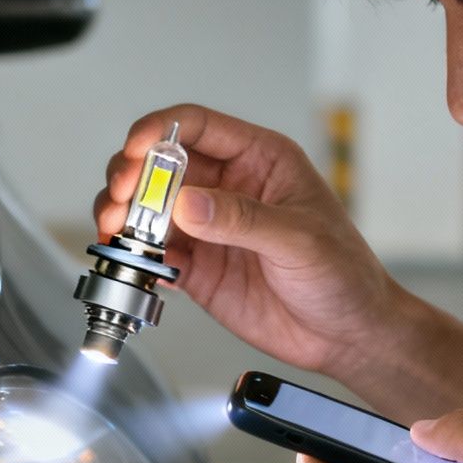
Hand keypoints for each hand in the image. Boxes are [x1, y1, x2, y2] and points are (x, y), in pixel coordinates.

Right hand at [92, 104, 407, 377]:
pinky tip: (131, 260)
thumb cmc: (344, 275)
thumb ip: (243, 219)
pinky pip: (151, 252)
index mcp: (259, 160)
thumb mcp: (300, 240)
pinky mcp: (195, 267)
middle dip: (130, 175)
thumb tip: (189, 204)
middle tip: (120, 197)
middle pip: (159, 164)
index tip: (135, 149)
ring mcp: (206, 228)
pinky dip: (132, 254)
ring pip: (147, 206)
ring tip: (116, 229)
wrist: (346, 335)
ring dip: (122, 213)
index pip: (198, 127)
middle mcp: (226, 188)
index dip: (159, 130)